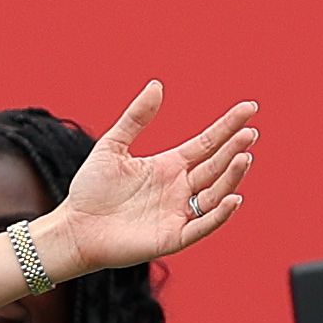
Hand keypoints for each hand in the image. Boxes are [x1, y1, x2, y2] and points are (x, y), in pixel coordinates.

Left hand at [38, 82, 257, 277]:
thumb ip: (135, 118)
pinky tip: (234, 197)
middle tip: (249, 133)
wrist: (72, 228)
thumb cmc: (89, 190)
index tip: (250, 108)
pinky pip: (203, 226)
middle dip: (234, 149)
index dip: (228, 126)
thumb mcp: (111, 147)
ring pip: (215, 194)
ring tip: (244, 157)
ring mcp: (178, 213)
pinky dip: (219, 214)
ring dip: (232, 177)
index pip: (207, 143)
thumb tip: (156, 85)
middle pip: (215, 166)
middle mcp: (179, 188)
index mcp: (169, 166)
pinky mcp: (172, 237)